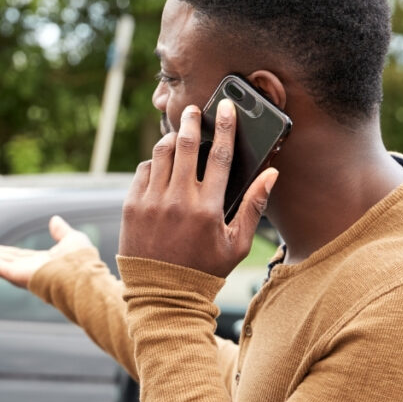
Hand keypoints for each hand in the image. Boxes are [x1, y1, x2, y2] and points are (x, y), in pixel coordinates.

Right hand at [0, 215, 94, 288]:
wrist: (82, 277)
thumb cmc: (82, 263)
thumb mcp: (72, 240)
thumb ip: (61, 232)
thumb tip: (55, 220)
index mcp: (39, 264)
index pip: (15, 256)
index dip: (0, 251)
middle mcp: (26, 270)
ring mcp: (19, 274)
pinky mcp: (13, 275)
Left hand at [119, 99, 278, 277]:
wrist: (162, 294)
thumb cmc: (204, 270)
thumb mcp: (236, 244)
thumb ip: (254, 206)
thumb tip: (271, 174)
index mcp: (208, 208)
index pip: (220, 155)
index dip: (224, 126)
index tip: (225, 108)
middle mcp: (178, 200)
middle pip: (186, 145)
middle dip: (191, 121)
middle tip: (193, 110)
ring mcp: (151, 202)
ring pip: (161, 154)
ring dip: (170, 138)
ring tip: (177, 134)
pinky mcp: (131, 207)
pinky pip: (142, 172)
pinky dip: (153, 162)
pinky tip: (160, 163)